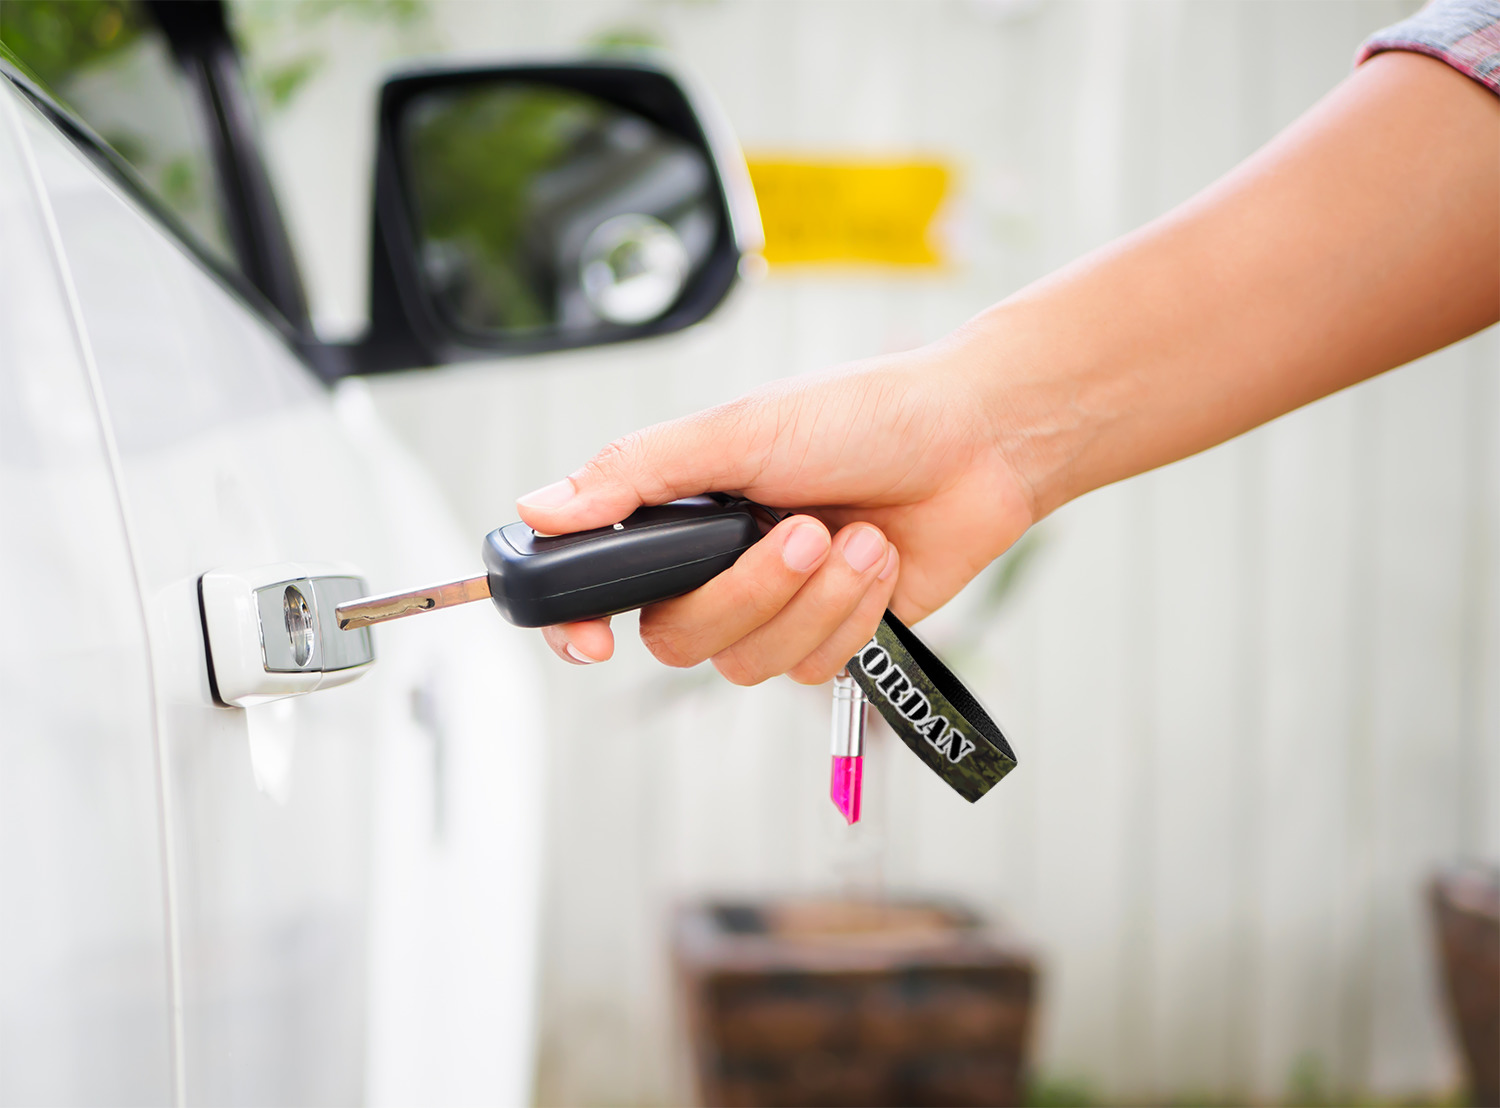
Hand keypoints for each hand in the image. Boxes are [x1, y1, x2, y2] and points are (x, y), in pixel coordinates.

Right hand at [515, 333, 1036, 683]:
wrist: (977, 441)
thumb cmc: (864, 414)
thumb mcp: (740, 429)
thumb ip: (636, 475)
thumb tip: (538, 508)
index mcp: (684, 511)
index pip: (598, 584)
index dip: (577, 622)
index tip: (591, 640)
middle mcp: (720, 564)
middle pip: (678, 637)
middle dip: (748, 592)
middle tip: (804, 530)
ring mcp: (777, 606)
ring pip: (747, 663)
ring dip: (812, 602)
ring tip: (854, 537)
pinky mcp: (833, 636)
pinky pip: (813, 668)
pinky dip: (851, 615)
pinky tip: (879, 559)